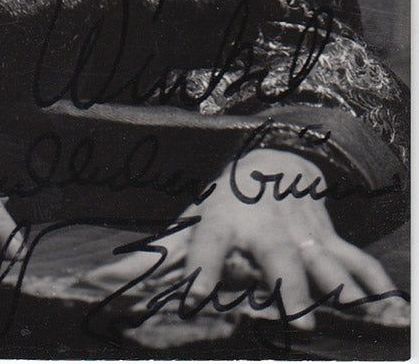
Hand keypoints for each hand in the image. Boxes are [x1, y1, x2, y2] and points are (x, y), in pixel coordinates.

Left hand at [83, 149, 402, 331]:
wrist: (274, 159)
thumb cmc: (224, 201)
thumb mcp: (187, 223)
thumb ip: (150, 260)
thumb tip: (91, 284)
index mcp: (222, 225)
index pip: (206, 247)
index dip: (200, 273)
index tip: (195, 301)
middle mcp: (265, 232)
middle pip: (278, 261)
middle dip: (289, 290)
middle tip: (300, 322)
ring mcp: (302, 235)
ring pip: (324, 259)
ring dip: (342, 286)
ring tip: (360, 313)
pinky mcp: (330, 240)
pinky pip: (356, 262)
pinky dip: (377, 285)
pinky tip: (397, 310)